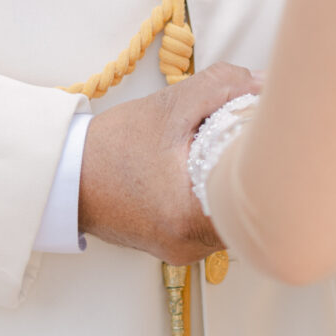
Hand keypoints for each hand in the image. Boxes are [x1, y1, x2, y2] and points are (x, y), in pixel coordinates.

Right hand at [78, 63, 259, 264]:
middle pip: (249, 213)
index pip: (256, 197)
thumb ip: (222, 87)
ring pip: (232, 220)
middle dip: (254, 174)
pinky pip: (213, 223)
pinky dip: (216, 198)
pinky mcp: (177, 248)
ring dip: (234, 188)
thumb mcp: (169, 107)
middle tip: (252, 142)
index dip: (271, 162)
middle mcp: (189, 245)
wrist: (65, 179)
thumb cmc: (111, 147)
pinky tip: (206, 174)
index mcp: (188, 215)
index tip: (268, 136)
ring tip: (224, 156)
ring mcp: (183, 252)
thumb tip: (264, 83)